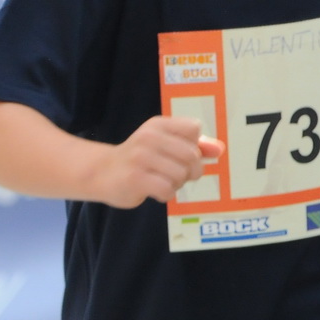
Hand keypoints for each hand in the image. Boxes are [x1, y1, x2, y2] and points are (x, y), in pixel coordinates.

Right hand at [90, 116, 226, 208]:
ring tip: (161, 181)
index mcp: (157, 125)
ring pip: (181, 174)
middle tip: (175, 174)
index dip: (194, 145)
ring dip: (176, 184)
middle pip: (192, 155)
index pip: (193, 128)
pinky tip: (153, 190)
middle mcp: (148, 137)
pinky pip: (168, 190)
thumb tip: (219, 149)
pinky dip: (165, 195)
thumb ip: (194, 146)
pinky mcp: (135, 178)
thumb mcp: (164, 146)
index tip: (179, 153)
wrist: (100, 172)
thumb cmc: (138, 159)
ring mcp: (140, 157)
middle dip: (190, 171)